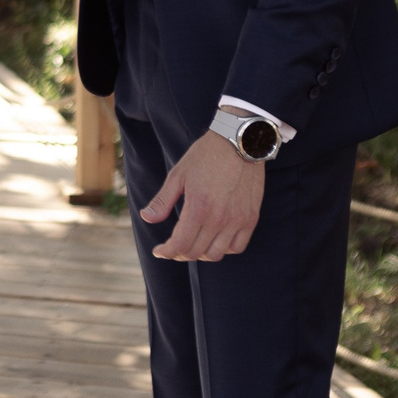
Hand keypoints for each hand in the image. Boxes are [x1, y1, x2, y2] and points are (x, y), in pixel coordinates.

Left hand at [141, 132, 264, 261]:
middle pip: (196, 252)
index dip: (166, 251)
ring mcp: (237, 220)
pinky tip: (214, 241)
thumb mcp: (178, 174)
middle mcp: (219, 218)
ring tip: (192, 245)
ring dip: (201, 254)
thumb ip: (163, 200)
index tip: (159, 251)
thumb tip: (146, 218)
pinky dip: (223, 249)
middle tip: (172, 248)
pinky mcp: (250, 218)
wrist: (239, 142)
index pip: (180, 244)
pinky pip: (237, 247)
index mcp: (198, 207)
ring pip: (216, 254)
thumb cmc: (205, 156)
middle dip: (179, 254)